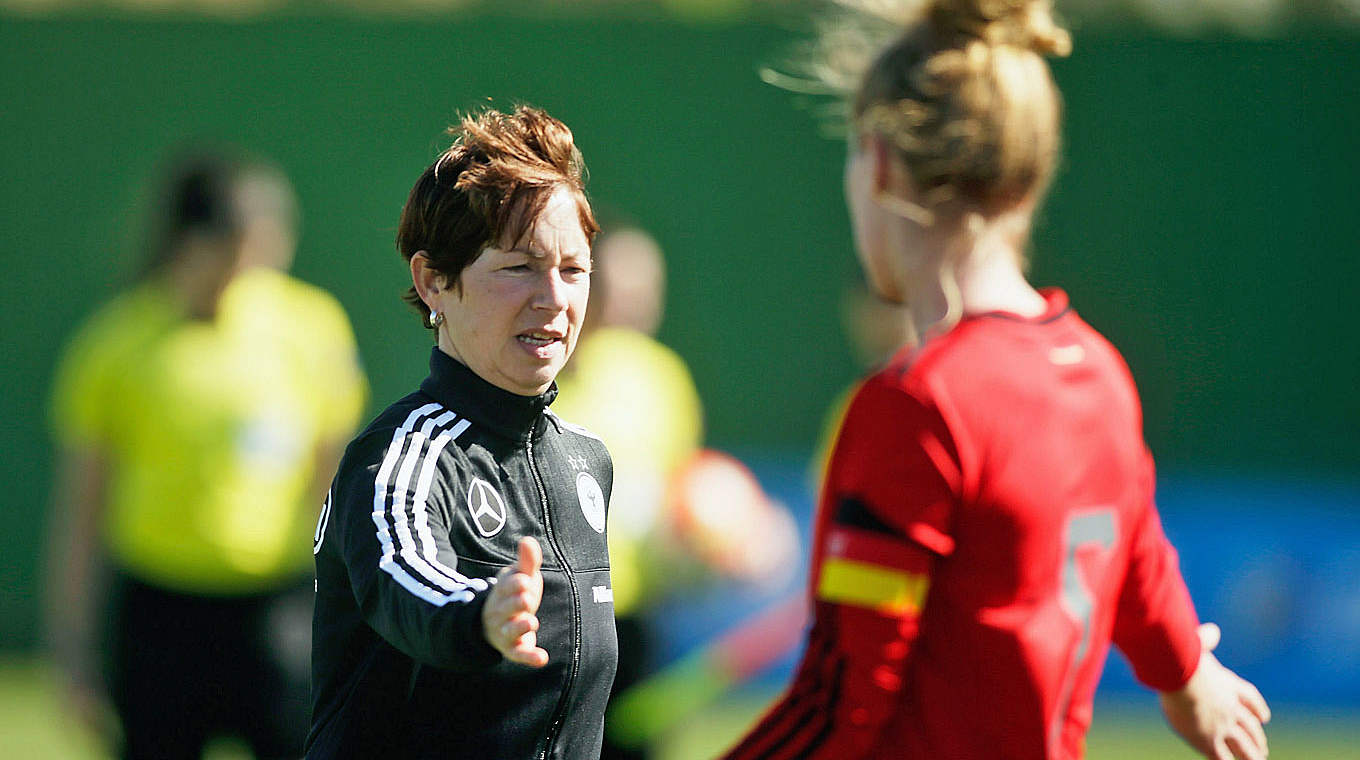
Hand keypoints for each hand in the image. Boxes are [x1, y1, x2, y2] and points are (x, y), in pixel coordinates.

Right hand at [482, 537, 548, 666]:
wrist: (494, 623)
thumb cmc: (514, 594)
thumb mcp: (520, 576)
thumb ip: (527, 561)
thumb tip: (528, 540)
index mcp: (502, 591)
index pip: (505, 586)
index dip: (514, 584)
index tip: (525, 579)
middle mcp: (500, 612)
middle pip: (506, 608)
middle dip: (516, 603)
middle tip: (528, 599)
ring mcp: (506, 631)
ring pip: (510, 631)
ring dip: (520, 627)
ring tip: (532, 622)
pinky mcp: (513, 649)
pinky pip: (519, 654)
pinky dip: (530, 657)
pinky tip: (542, 658)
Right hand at [1159, 623, 1270, 759]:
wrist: (1180, 675)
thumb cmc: (1184, 656)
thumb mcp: (1197, 644)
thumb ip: (1205, 639)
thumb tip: (1212, 630)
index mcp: (1229, 685)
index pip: (1250, 700)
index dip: (1258, 710)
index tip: (1264, 718)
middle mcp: (1231, 708)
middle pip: (1251, 726)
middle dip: (1257, 738)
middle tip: (1262, 747)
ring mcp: (1222, 726)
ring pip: (1243, 746)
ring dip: (1251, 755)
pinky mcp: (1209, 740)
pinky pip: (1222, 757)